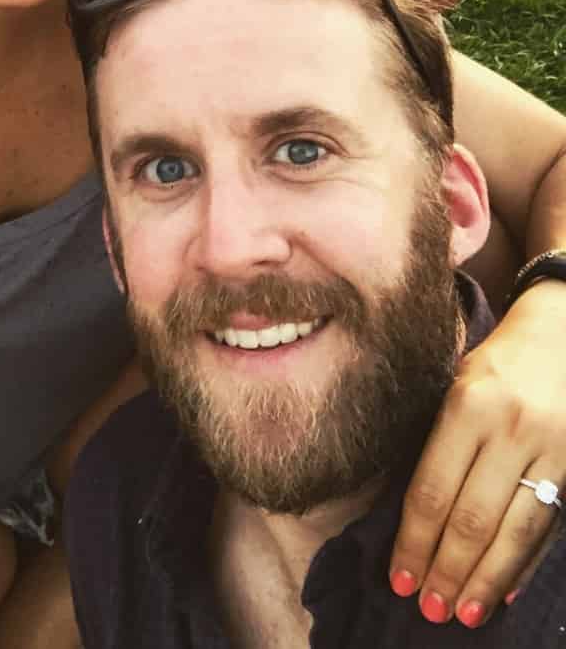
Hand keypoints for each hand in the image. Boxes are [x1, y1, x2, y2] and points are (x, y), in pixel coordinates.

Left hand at [390, 282, 565, 628]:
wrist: (563, 333)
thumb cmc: (497, 362)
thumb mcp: (456, 385)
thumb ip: (439, 441)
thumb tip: (414, 515)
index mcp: (466, 405)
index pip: (432, 488)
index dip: (414, 540)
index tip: (398, 576)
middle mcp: (508, 429)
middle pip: (471, 518)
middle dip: (446, 570)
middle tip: (426, 607)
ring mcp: (549, 450)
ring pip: (513, 532)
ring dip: (485, 581)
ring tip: (461, 613)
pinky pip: (547, 527)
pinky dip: (524, 564)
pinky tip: (506, 592)